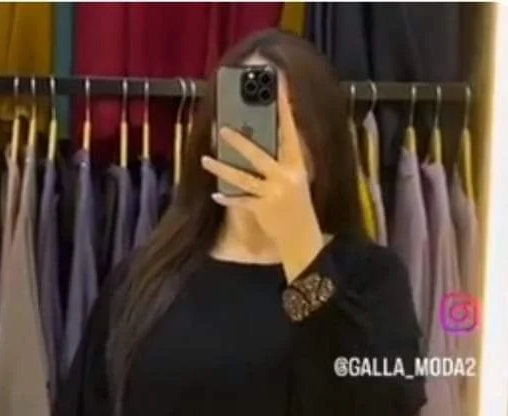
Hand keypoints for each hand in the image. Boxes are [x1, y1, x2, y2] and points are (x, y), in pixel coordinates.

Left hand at [201, 80, 325, 280]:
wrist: (301, 238)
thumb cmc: (296, 204)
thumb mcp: (296, 177)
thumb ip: (281, 158)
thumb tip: (256, 138)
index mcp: (296, 163)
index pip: (290, 129)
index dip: (284, 106)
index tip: (277, 84)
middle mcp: (286, 176)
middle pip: (258, 154)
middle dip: (239, 141)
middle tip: (222, 128)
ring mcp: (274, 194)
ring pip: (243, 178)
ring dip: (222, 169)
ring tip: (206, 159)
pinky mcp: (263, 210)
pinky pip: (241, 200)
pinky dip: (228, 198)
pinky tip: (216, 195)